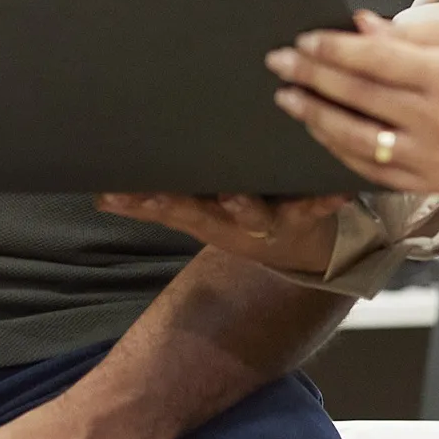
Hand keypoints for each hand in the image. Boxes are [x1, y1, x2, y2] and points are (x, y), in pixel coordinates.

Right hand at [95, 192, 347, 276]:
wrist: (302, 246)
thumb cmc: (238, 214)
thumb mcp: (194, 212)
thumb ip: (152, 201)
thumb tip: (101, 193)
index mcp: (209, 214)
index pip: (175, 207)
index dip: (153, 202)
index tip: (123, 193)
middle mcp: (240, 219)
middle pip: (224, 212)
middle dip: (213, 203)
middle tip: (211, 192)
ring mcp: (276, 218)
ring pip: (264, 214)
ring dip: (252, 207)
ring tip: (243, 195)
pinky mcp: (309, 210)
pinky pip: (317, 206)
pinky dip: (326, 200)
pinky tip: (337, 192)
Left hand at [269, 11, 438, 193]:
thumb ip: (400, 35)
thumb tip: (355, 26)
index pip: (376, 61)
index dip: (335, 50)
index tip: (303, 41)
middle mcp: (438, 121)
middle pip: (361, 98)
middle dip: (313, 78)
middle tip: (280, 64)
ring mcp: (431, 157)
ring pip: (359, 139)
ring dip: (317, 117)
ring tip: (289, 99)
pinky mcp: (427, 183)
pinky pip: (372, 169)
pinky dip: (339, 149)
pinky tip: (319, 128)